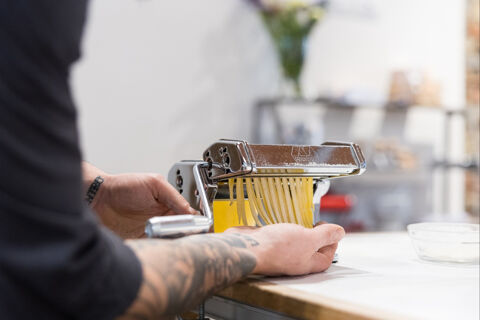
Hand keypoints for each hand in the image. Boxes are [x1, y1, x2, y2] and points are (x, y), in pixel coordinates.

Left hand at [92, 173, 196, 238]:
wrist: (97, 199)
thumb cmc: (122, 186)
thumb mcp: (153, 183)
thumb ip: (173, 196)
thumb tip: (189, 210)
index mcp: (168, 202)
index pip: (188, 214)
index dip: (196, 221)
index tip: (200, 227)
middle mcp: (162, 216)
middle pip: (182, 229)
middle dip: (188, 233)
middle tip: (190, 236)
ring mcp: (152, 229)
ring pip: (171, 239)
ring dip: (174, 241)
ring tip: (176, 240)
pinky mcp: (141, 240)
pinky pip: (156, 246)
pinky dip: (161, 247)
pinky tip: (163, 246)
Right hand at [225, 223, 343, 275]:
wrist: (246, 247)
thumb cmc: (276, 248)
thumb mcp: (308, 239)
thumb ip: (325, 235)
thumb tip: (340, 232)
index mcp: (307, 262)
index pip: (327, 255)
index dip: (332, 241)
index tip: (330, 228)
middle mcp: (294, 260)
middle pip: (310, 248)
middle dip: (315, 234)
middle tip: (315, 222)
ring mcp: (280, 252)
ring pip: (294, 241)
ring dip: (297, 229)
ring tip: (299, 219)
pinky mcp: (267, 243)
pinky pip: (279, 235)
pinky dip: (282, 226)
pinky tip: (281, 219)